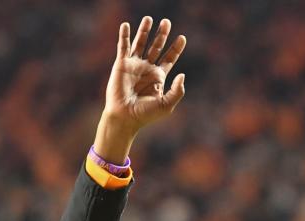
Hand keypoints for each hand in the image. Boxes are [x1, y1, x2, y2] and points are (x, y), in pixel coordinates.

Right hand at [94, 17, 186, 162]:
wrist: (125, 117)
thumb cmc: (145, 115)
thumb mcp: (166, 105)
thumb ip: (177, 91)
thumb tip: (182, 74)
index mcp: (159, 77)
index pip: (169, 58)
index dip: (176, 48)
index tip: (182, 38)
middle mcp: (147, 68)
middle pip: (156, 46)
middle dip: (162, 34)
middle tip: (166, 22)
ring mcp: (134, 65)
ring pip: (140, 43)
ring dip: (144, 30)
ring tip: (149, 18)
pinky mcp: (121, 64)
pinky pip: (123, 46)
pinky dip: (124, 35)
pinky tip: (126, 25)